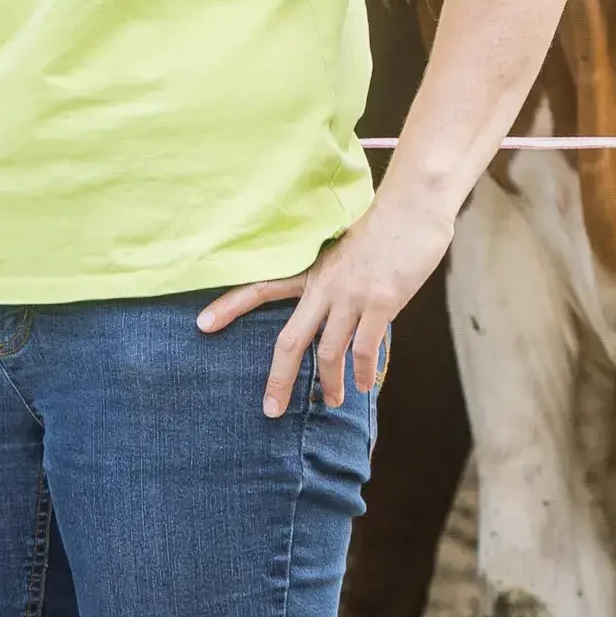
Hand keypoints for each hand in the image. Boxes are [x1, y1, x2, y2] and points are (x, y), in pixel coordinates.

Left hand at [196, 188, 454, 415]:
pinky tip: (363, 385)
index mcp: (311, 269)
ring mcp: (351, 295)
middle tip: (271, 410)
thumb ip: (332, 274)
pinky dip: (362, 372)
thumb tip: (328, 301)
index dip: (230, 306)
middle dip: (279, 379)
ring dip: (330, 384)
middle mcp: (325, 285)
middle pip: (290, 340)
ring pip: (328, 353)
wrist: (413, 206)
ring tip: (332, 402)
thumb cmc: (382, 224)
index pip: (261, 286)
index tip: (202, 325)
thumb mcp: (344, 246)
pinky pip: (364, 349)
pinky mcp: (380, 302)